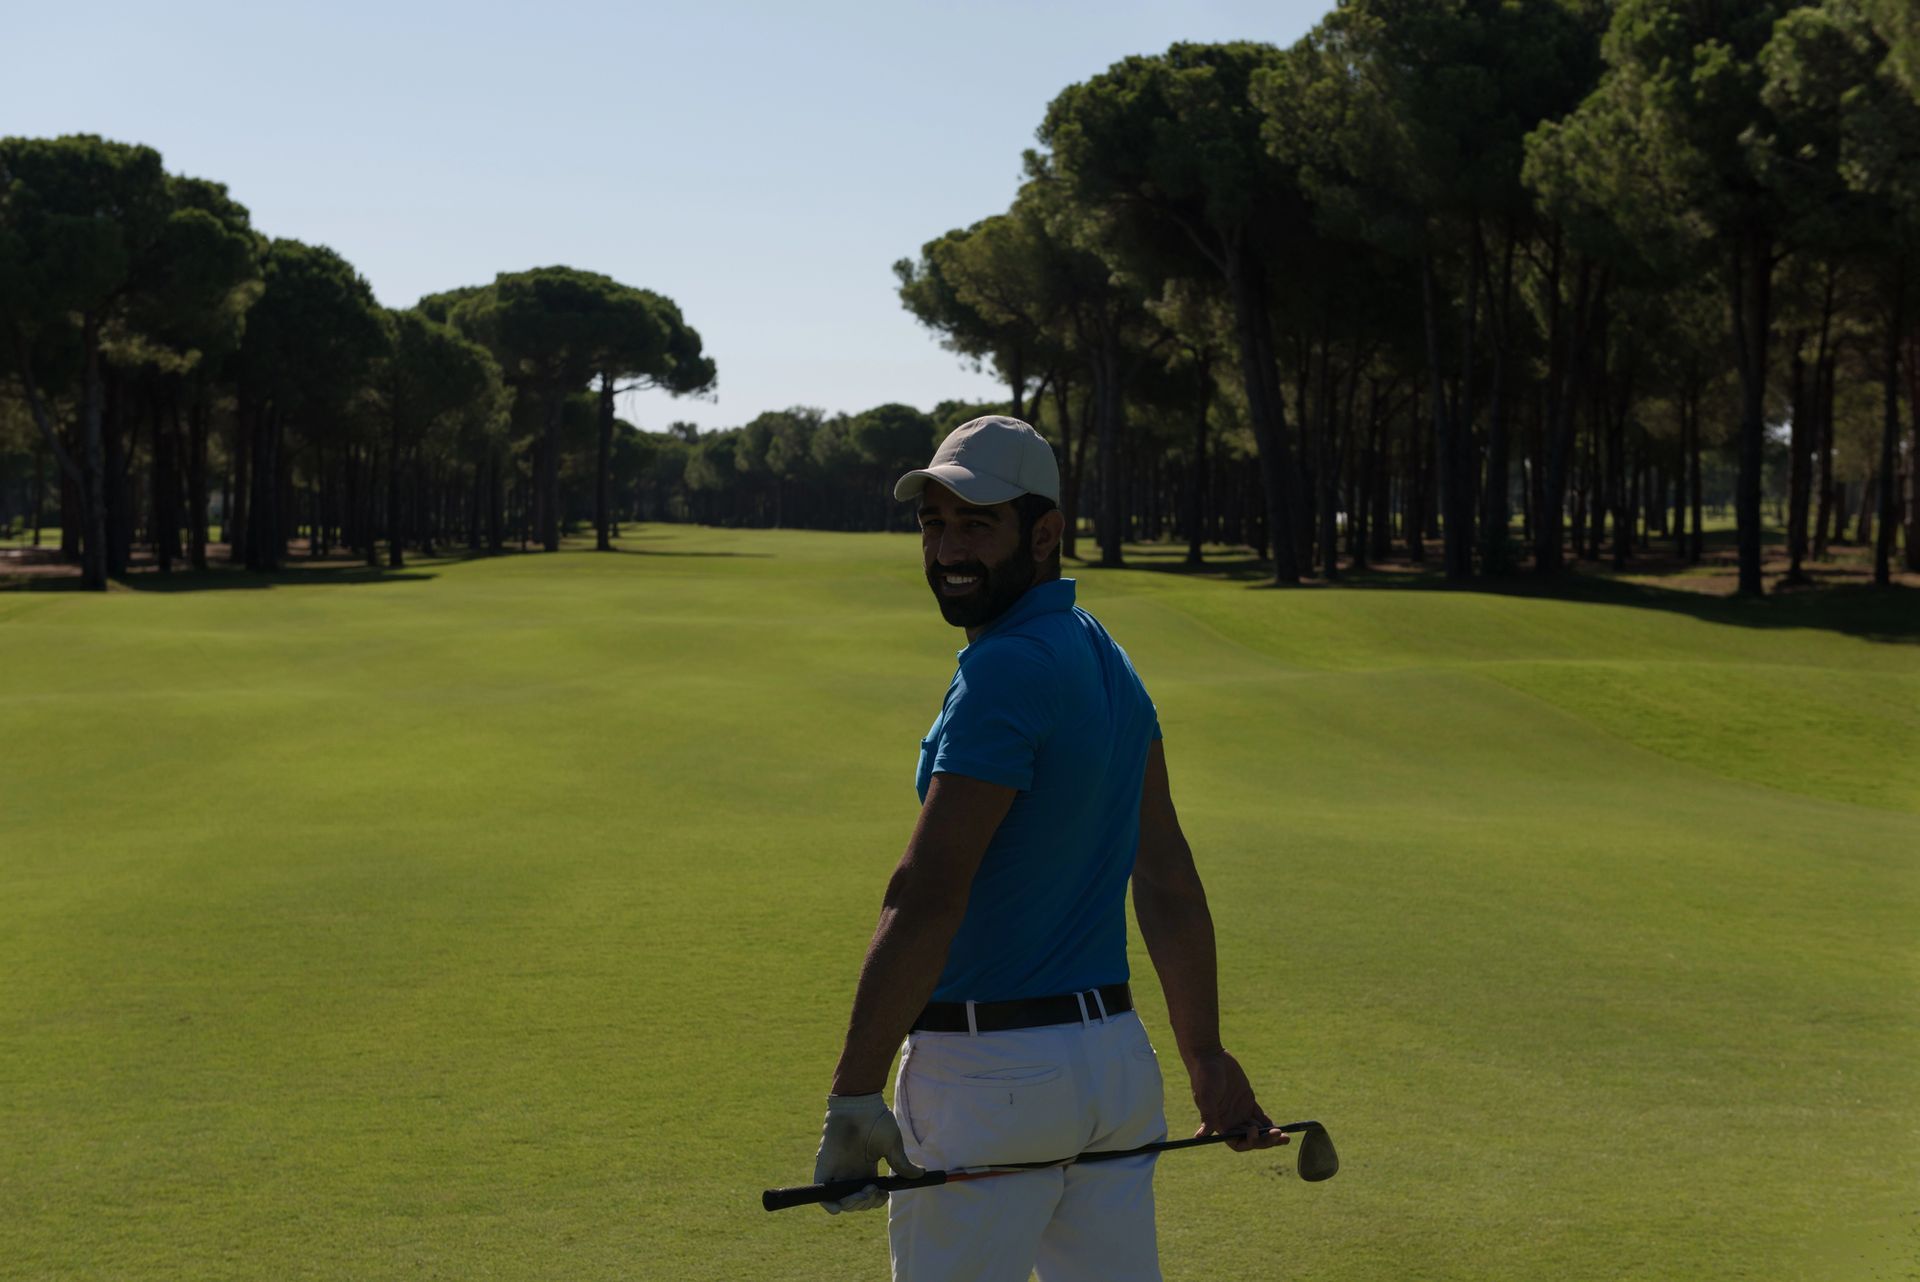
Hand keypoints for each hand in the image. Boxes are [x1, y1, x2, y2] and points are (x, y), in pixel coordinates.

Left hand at [813, 1093, 924, 1214]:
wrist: (859, 1104)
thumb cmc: (876, 1120)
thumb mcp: (893, 1145)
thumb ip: (902, 1163)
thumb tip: (919, 1175)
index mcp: (866, 1168)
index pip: (868, 1195)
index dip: (876, 1201)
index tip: (885, 1193)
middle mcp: (851, 1172)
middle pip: (856, 1202)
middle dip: (866, 1203)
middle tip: (874, 1190)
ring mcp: (837, 1171)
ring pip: (841, 1202)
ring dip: (854, 1205)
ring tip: (865, 1192)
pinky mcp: (824, 1169)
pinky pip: (823, 1194)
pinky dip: (831, 1205)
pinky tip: (843, 1204)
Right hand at [1185, 1048, 1288, 1152]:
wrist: (1210, 1056)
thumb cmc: (1204, 1076)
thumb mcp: (1206, 1097)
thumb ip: (1208, 1117)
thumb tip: (1199, 1137)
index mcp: (1221, 1123)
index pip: (1237, 1143)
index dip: (1248, 1142)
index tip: (1255, 1131)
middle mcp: (1231, 1121)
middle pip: (1251, 1139)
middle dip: (1265, 1140)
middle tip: (1278, 1135)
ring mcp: (1240, 1111)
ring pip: (1258, 1129)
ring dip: (1270, 1135)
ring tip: (1285, 1136)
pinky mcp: (1247, 1100)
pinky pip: (1260, 1116)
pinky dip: (1268, 1123)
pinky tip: (1277, 1126)